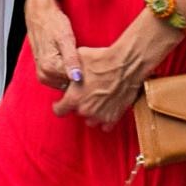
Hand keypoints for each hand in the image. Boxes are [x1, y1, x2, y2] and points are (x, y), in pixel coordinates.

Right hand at [26, 0, 80, 89]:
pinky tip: (72, 60)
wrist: (40, 13)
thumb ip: (71, 60)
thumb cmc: (52, 22)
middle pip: (69, 84)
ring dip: (73, 73)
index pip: (74, 82)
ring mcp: (42, 74)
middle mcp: (44, 74)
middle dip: (79, 74)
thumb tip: (76, 77)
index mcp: (49, 68)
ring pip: (65, 82)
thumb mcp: (65, 38)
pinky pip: (60, 78)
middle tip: (85, 58)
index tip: (91, 63)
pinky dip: (67, 72)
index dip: (85, 73)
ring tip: (79, 57)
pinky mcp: (44, 71)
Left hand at [51, 22, 176, 129]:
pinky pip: (105, 126)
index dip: (59, 105)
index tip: (61, 103)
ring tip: (96, 102)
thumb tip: (65, 69)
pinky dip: (105, 120)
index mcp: (74, 98)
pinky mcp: (114, 117)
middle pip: (77, 113)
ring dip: (92, 113)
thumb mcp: (78, 59)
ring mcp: (100, 115)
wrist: (125, 64)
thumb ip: (69, 70)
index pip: (59, 110)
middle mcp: (85, 109)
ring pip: (91, 120)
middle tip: (85, 94)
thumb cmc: (103, 60)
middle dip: (79, 105)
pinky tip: (106, 111)